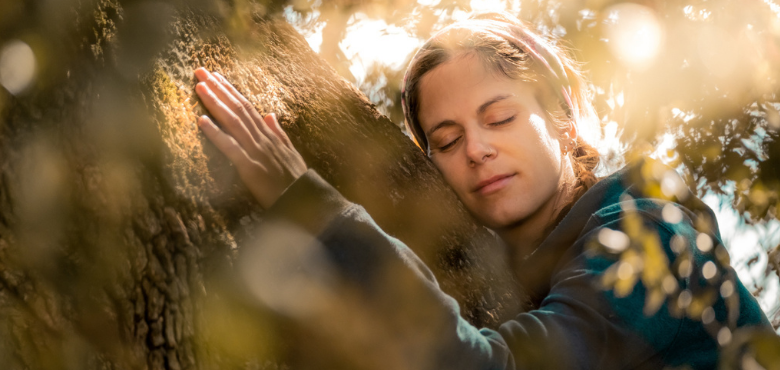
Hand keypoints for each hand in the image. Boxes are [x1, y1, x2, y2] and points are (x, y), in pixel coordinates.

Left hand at [194, 67, 306, 208]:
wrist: (303, 200)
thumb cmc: (296, 179)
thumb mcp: (290, 152)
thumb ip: (278, 133)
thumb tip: (270, 114)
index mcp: (269, 135)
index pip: (247, 107)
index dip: (231, 90)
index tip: (216, 76)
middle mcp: (262, 138)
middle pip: (237, 108)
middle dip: (218, 88)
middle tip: (200, 71)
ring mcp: (256, 151)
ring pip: (233, 122)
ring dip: (215, 103)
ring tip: (200, 87)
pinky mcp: (250, 167)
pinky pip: (230, 147)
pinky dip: (215, 133)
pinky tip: (201, 120)